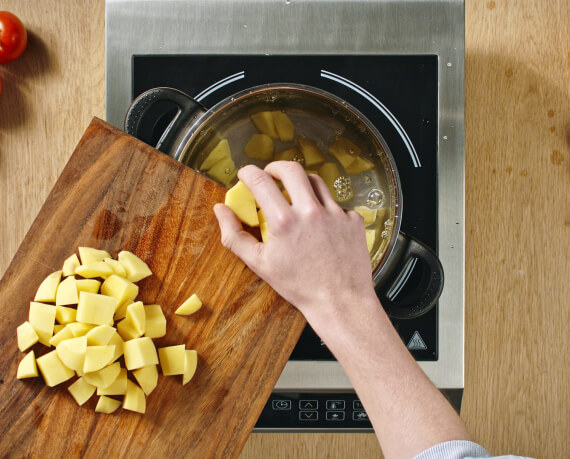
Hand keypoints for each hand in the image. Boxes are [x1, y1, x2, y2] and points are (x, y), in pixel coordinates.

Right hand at [213, 161, 376, 322]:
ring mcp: (336, 213)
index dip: (248, 172)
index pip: (260, 180)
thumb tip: (220, 209)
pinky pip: (336, 203)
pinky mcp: (353, 220)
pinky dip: (325, 208)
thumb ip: (234, 235)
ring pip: (316, 181)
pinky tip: (321, 225)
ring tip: (295, 197)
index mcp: (284, 221)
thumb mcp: (259, 264)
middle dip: (276, 167)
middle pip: (292, 169)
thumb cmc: (298, 286)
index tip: (245, 174)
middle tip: (270, 175)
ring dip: (301, 184)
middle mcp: (311, 211)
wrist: (340, 302)